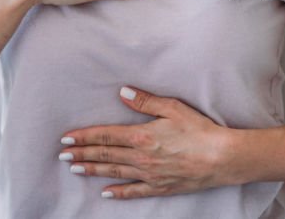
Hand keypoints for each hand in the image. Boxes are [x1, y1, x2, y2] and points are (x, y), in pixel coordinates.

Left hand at [58, 87, 237, 199]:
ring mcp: (149, 175)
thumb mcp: (173, 108)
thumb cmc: (200, 130)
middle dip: (81, 153)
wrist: (222, 158)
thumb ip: (145, 101)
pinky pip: (133, 191)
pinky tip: (105, 191)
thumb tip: (123, 92)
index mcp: (142, 136)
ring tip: (75, 168)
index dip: (84, 137)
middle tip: (62, 155)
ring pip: (114, 172)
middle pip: (105, 155)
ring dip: (92, 169)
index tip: (67, 138)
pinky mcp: (160, 187)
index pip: (105, 136)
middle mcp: (141, 157)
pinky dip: (118, 192)